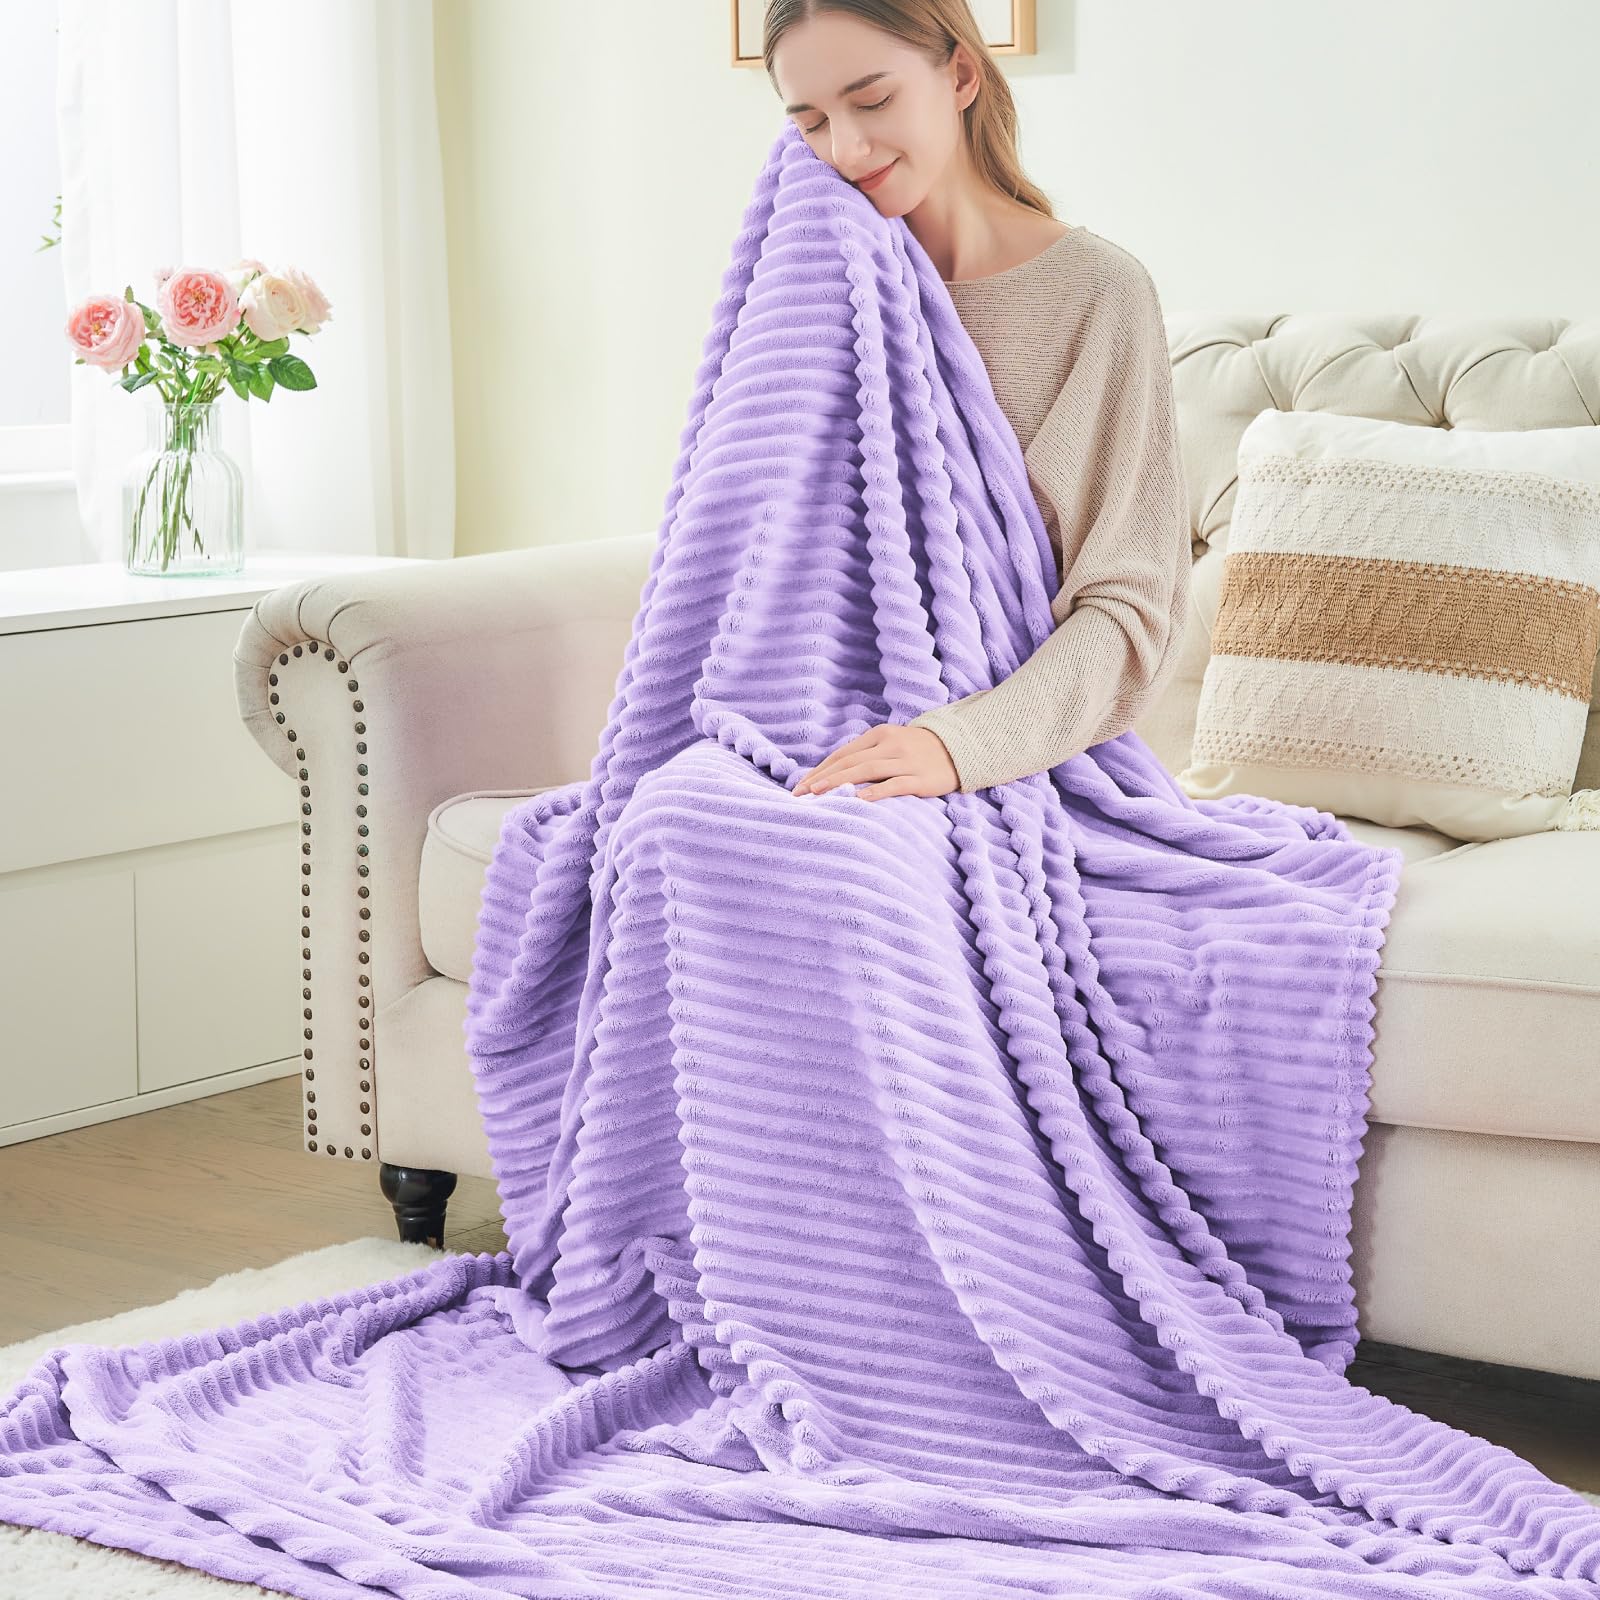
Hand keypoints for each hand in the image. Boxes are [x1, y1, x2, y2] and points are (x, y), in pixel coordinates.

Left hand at [792, 724, 958, 800]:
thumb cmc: (918, 751)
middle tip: (801, 793)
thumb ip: (866, 755)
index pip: (842, 754)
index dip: (819, 770)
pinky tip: (860, 799)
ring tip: (819, 794)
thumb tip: (832, 773)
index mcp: (879, 735)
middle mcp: (890, 745)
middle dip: (822, 778)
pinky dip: (876, 791)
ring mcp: (906, 761)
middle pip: (849, 762)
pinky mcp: (921, 778)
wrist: (960, 748)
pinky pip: (895, 784)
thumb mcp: (890, 745)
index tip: (799, 786)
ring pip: (867, 770)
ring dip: (840, 782)